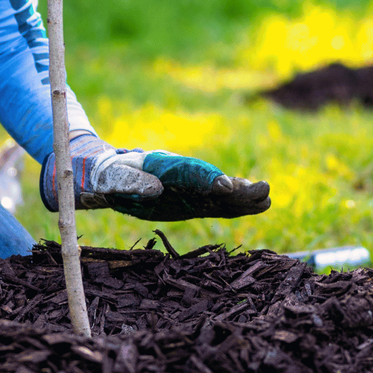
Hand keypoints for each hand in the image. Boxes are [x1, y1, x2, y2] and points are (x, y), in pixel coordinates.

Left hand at [42, 133, 270, 222]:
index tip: (225, 186)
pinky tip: (256, 206)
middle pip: (212, 181)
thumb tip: (154, 189)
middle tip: (262, 190)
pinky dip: (236, 205)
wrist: (107, 174)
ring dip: (242, 197)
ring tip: (266, 199)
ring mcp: (189, 189)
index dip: (208, 179)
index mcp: (162, 166)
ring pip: (220, 193)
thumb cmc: (106, 175)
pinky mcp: (192, 201)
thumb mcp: (111, 177)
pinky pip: (217, 204)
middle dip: (237, 187)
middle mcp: (181, 175)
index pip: (189, 172)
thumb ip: (129, 181)